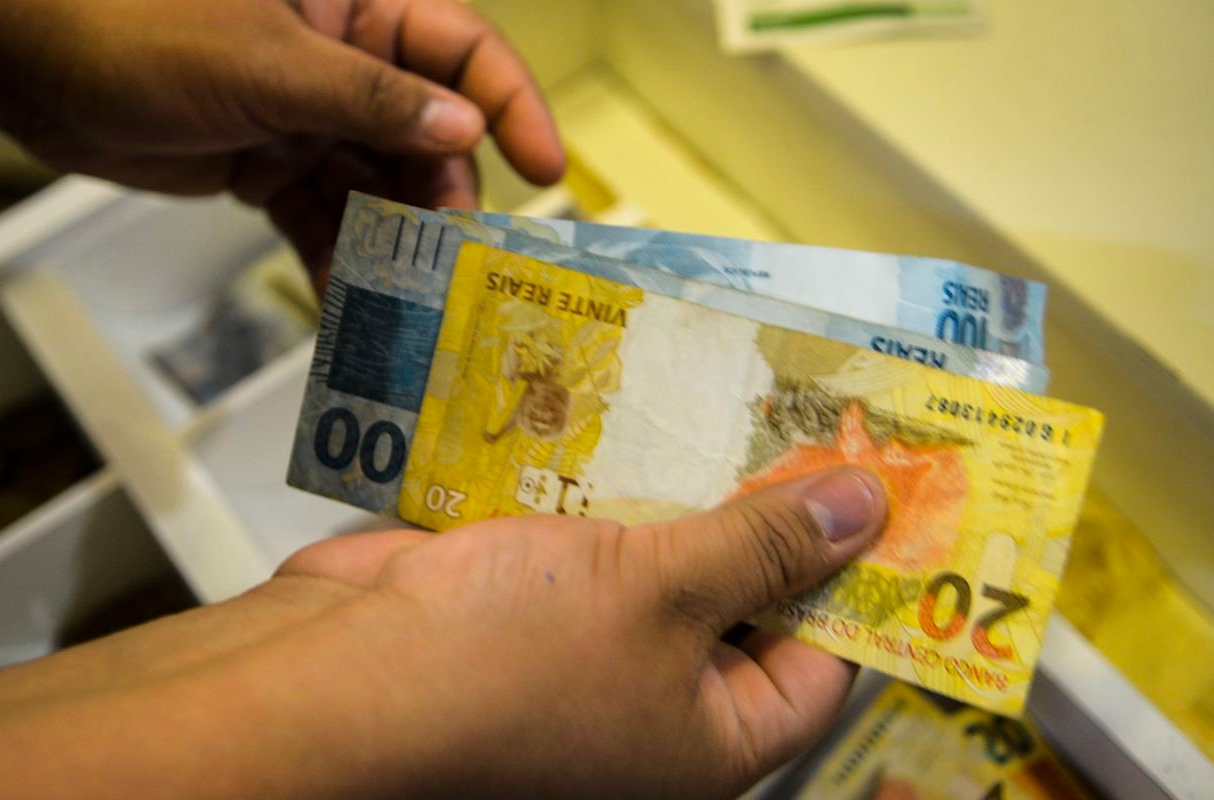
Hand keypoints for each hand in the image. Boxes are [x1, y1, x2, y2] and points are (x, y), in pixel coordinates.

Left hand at [0, 0, 564, 282]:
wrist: (32, 67)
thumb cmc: (136, 30)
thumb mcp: (264, 65)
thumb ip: (367, 101)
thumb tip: (460, 135)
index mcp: (353, 7)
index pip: (458, 51)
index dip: (508, 105)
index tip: (545, 168)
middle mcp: (341, 62)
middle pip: (425, 134)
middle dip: (443, 200)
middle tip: (456, 264)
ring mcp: (305, 117)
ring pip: (377, 187)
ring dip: (396, 245)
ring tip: (413, 306)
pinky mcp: (268, 167)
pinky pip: (323, 220)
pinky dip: (338, 263)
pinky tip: (353, 310)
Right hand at [0, 467, 884, 799]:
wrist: (326, 680)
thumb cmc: (500, 666)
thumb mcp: (660, 595)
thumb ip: (764, 544)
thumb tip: (868, 508)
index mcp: (708, 737)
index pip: (821, 656)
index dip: (859, 569)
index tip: (886, 480)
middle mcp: (650, 702)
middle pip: (741, 592)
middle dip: (767, 504)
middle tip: (811, 410)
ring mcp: (578, 645)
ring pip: (656, 547)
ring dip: (682, 475)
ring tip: (734, 384)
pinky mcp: (515, 591)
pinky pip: (580, 526)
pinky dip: (600, 470)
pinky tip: (630, 397)